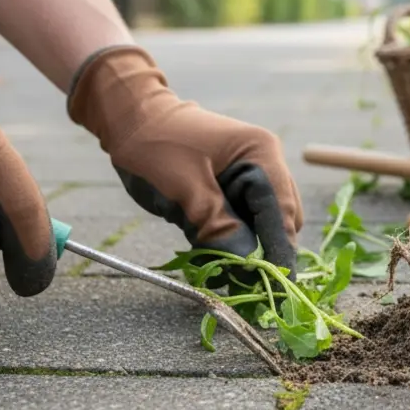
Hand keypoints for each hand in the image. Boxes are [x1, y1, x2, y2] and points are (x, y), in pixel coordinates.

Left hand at [67, 45, 303, 287]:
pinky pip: (241, 225)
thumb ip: (218, 228)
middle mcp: (265, 166)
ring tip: (225, 275)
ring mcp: (250, 178)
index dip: (279, 253)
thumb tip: (248, 270)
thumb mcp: (185, 190)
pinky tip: (213, 257)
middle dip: (263, 254)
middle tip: (244, 286)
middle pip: (278, 223)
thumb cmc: (154, 146)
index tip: (276, 290)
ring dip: (245, 251)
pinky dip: (230, 243)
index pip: (281, 213)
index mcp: (261, 155)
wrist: (128, 119)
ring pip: (261, 227)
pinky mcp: (232, 192)